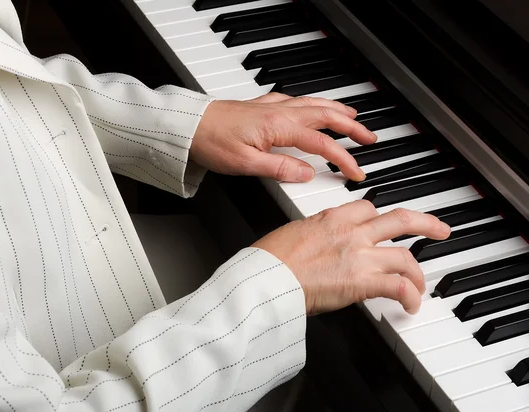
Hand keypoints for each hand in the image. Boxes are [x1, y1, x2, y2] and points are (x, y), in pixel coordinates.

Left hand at [191, 93, 376, 182]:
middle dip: (352, 127)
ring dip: (337, 110)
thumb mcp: (246, 164)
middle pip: (326, 117)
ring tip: (353, 117)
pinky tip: (313, 106)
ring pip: (313, 104)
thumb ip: (280, 168)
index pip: (322, 145)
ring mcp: (272, 106)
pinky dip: (313, 103)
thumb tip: (307, 174)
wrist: (188, 126)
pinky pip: (297, 100)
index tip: (356, 173)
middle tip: (369, 138)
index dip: (343, 159)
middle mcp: (280, 112)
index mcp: (279, 127)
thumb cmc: (211, 142)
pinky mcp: (262, 106)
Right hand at [252, 201, 450, 314]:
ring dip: (417, 273)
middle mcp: (352, 232)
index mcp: (332, 217)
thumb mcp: (292, 232)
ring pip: (405, 257)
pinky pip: (399, 286)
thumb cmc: (271, 259)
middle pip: (400, 220)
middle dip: (425, 224)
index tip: (383, 225)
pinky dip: (411, 297)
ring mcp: (360, 256)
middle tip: (439, 229)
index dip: (379, 217)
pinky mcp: (363, 281)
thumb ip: (314, 233)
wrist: (267, 277)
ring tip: (420, 285)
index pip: (367, 208)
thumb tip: (317, 242)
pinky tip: (411, 305)